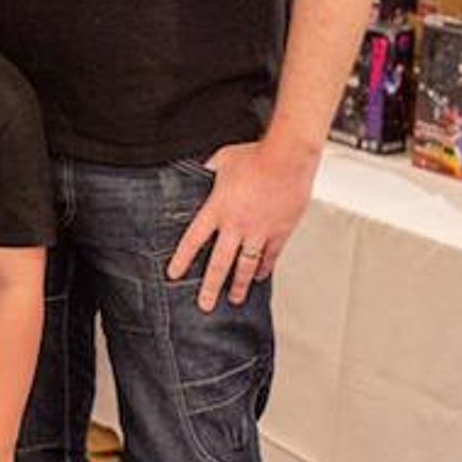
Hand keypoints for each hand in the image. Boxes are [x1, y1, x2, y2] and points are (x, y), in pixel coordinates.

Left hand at [165, 140, 316, 313]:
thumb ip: (209, 169)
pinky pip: (270, 256)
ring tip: (234, 299)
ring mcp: (259, 231)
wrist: (288, 157)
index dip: (182, 259)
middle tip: (204, 305)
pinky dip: (264, 268)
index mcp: (218, 208)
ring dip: (239, 285)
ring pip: (246, 266)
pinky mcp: (280, 231)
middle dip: (210, 287)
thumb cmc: (257, 156)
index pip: (194, 239)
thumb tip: (201, 170)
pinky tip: (260, 276)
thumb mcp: (223, 159)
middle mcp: (237, 224)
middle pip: (220, 263)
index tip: (174, 274)